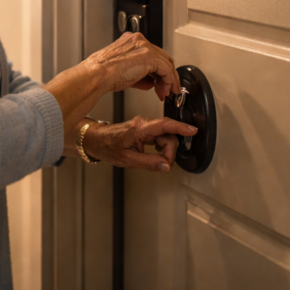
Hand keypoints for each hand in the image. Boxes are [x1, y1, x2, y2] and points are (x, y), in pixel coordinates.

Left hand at [82, 116, 197, 171]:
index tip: (192, 130)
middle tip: (164, 165)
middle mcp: (143, 123)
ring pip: (166, 137)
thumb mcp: (128, 160)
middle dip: (170, 152)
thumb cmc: (108, 147)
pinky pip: (161, 136)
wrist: (97, 140)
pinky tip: (157, 153)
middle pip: (168, 135)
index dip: (180, 128)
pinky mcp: (145, 129)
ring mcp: (145, 125)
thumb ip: (149, 163)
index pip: (164, 125)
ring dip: (166, 151)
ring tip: (158, 161)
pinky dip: (162, 147)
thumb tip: (166, 166)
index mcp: (139, 128)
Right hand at [85, 32, 178, 100]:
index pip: (151, 54)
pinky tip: (165, 90)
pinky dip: (169, 81)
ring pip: (166, 63)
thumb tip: (150, 82)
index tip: (159, 83)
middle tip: (166, 90)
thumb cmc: (101, 74)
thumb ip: (139, 74)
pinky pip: (166, 70)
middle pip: (162, 57)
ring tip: (165, 93)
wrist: (97, 75)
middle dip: (166, 76)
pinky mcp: (149, 56)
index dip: (158, 70)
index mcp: (130, 41)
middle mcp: (138, 40)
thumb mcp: (123, 72)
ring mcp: (144, 47)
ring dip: (169, 81)